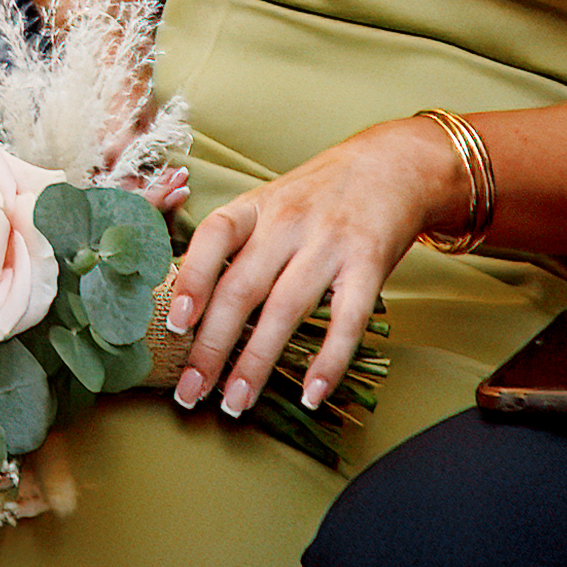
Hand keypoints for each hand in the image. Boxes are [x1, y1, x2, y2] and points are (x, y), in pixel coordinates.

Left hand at [159, 118, 449, 418]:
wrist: (392, 165)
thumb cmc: (317, 195)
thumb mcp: (268, 203)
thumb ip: (235, 245)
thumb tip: (187, 302)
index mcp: (255, 206)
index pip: (213, 238)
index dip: (191, 280)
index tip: (174, 325)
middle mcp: (288, 223)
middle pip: (241, 288)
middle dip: (211, 346)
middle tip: (190, 390)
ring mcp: (330, 244)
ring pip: (285, 310)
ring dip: (257, 362)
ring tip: (235, 401)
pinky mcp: (369, 265)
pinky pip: (346, 321)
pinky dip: (328, 361)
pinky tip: (311, 394)